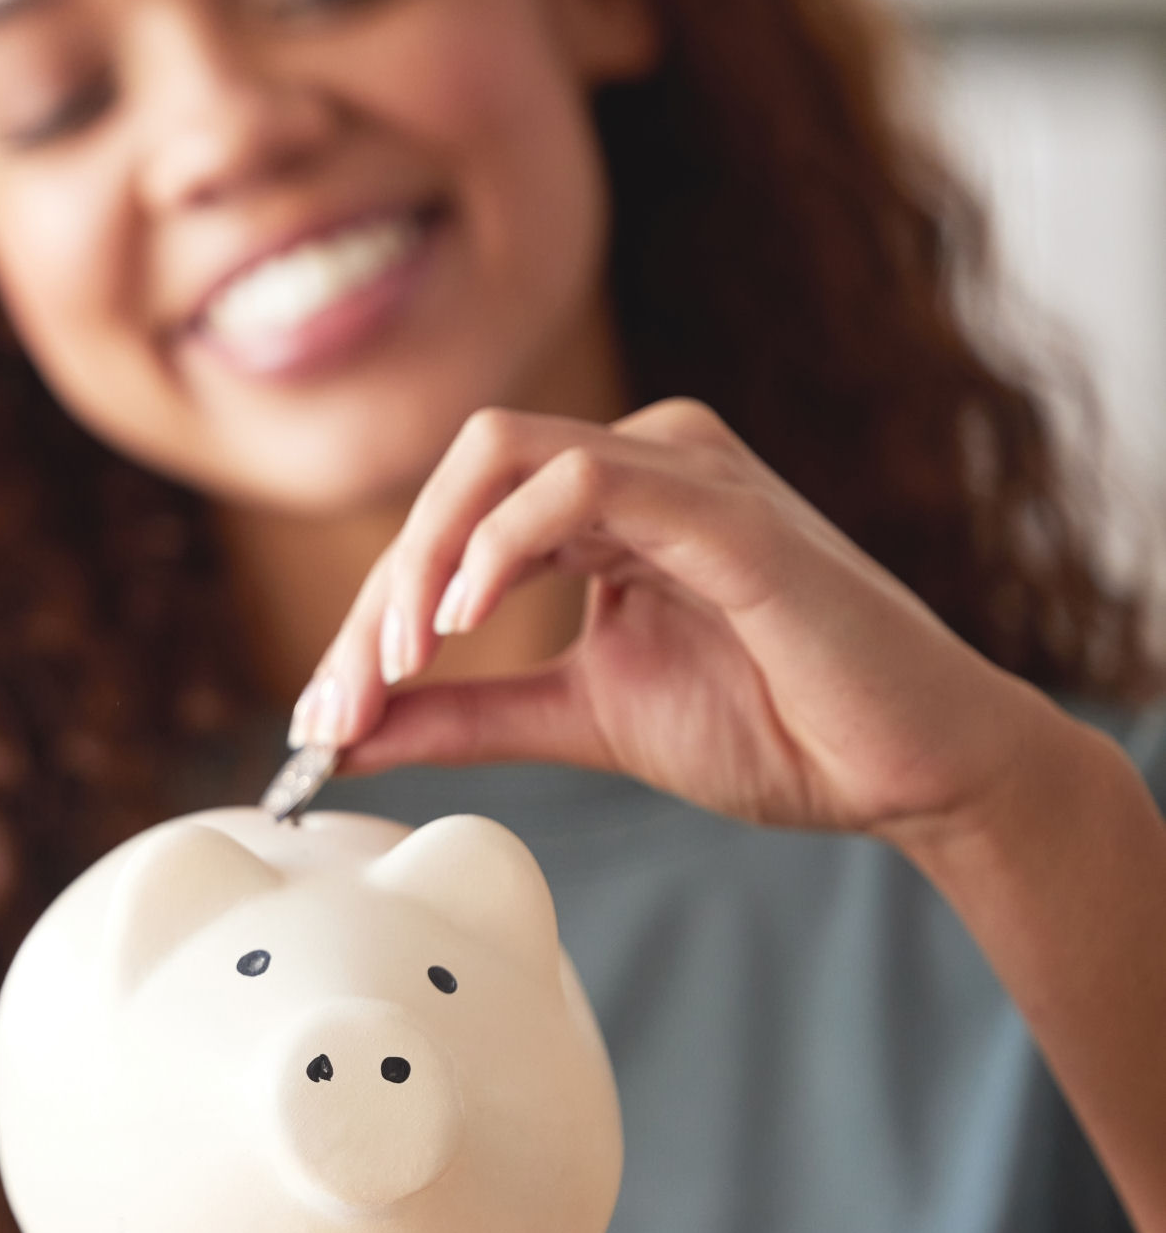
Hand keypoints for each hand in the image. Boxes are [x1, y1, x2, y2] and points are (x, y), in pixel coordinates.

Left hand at [292, 399, 1066, 843]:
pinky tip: (466, 617)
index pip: (451, 522)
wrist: (910, 771)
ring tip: (396, 664)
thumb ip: (465, 715)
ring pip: (499, 461)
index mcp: (607, 501)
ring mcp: (688, 473)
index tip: (323, 719)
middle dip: (379, 594)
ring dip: (422, 564)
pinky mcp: (730, 513)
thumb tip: (344, 734)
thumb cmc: (777, 728)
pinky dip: (503, 541)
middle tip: (340, 704)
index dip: (369, 616)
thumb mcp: (579, 718)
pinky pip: (586, 480)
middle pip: (456, 479)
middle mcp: (643, 461)